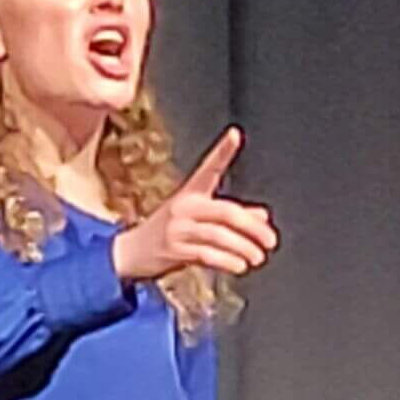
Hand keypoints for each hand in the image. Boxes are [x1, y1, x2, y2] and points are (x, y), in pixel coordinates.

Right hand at [113, 128, 279, 283]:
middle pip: (226, 212)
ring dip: (243, 248)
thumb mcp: (197, 219)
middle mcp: (184, 206)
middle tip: (270, 241)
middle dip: (253, 228)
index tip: (235, 134)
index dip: (222, 151)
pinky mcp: (173, 249)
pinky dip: (227, 261)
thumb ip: (230, 218)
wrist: (129, 253)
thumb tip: (262, 217)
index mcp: (191, 193)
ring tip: (257, 257)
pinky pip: (206, 254)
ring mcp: (177, 228)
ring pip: (219, 235)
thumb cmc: (167, 233)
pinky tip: (239, 266)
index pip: (210, 168)